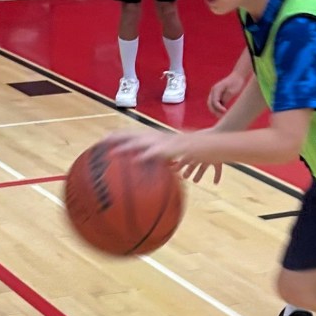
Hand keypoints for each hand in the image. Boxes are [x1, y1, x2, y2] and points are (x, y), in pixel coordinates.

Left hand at [107, 131, 222, 183]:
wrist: (214, 143)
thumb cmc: (198, 153)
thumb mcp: (180, 160)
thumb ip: (169, 168)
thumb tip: (163, 181)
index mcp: (160, 139)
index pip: (136, 135)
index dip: (121, 136)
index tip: (104, 140)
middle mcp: (160, 137)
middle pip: (134, 135)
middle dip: (117, 137)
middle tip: (100, 142)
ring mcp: (165, 141)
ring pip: (142, 141)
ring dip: (127, 145)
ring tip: (112, 150)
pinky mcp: (173, 148)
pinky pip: (156, 152)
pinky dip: (146, 155)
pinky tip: (136, 160)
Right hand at [207, 71, 246, 116]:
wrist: (237, 77)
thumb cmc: (236, 83)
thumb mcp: (232, 91)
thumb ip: (225, 98)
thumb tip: (221, 106)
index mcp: (216, 89)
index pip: (214, 101)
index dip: (218, 108)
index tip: (225, 111)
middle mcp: (213, 91)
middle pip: (210, 103)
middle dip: (214, 111)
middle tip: (221, 117)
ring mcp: (215, 93)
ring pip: (211, 104)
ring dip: (215, 111)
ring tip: (221, 116)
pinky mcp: (218, 95)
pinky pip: (215, 103)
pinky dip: (217, 108)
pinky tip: (223, 113)